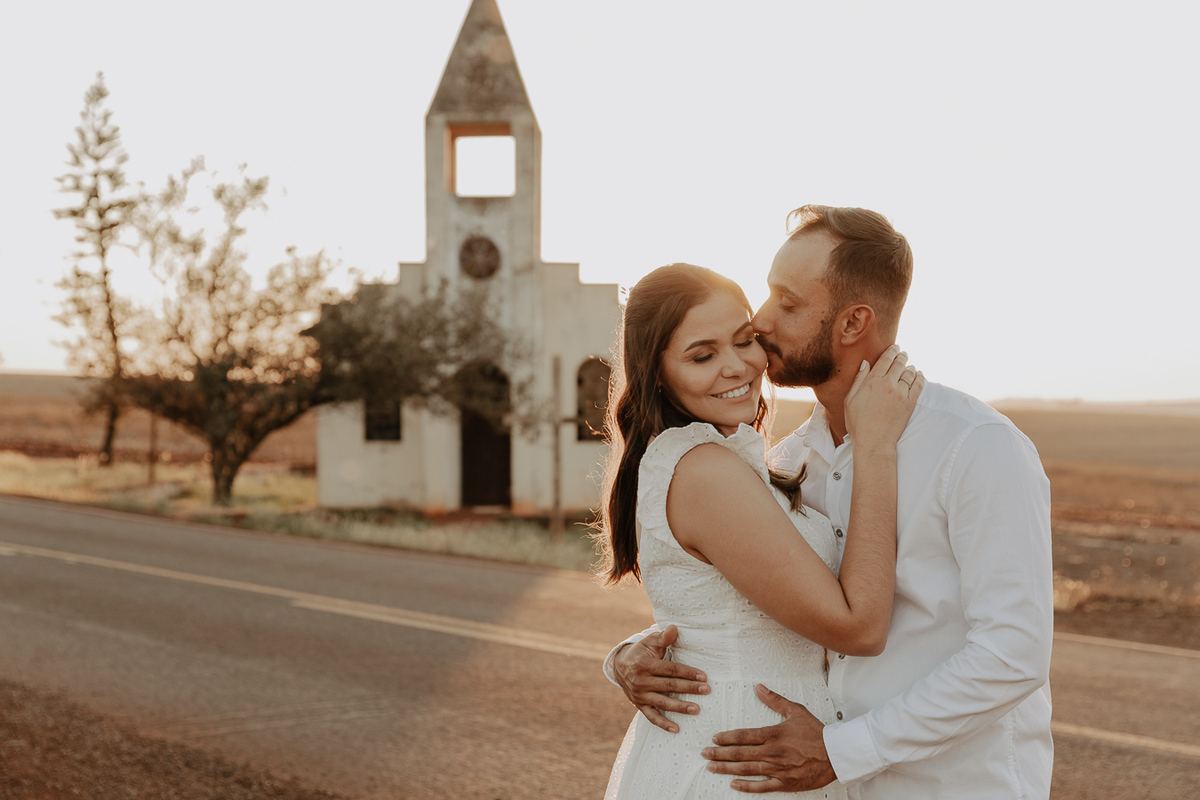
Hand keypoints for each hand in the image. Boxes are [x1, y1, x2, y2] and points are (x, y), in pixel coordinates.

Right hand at [612, 624, 709, 733]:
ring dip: (680, 707)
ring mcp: (640, 695)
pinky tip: (676, 729)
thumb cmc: (641, 652)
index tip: (704, 676)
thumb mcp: (649, 642)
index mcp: (645, 665)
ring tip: (696, 709)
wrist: (620, 665)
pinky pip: (651, 716)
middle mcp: (641, 681)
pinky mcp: (639, 705)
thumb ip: (663, 637)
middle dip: (689, 688)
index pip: (670, 669)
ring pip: (662, 702)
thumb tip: (674, 628)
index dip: (687, 672)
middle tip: (706, 690)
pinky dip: (663, 724)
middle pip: (669, 686)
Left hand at [702, 684, 835, 792]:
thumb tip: (759, 687)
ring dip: (727, 769)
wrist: (836, 754)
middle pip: (740, 753)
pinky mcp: (785, 783)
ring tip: (712, 767)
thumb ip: (775, 700)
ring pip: (747, 770)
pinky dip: (747, 787)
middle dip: (720, 754)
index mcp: (773, 734)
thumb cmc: (816, 733)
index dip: (726, 737)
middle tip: (704, 753)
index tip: (714, 738)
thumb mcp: (795, 711)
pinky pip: (762, 787)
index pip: (743, 736)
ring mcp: (777, 769)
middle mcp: (772, 753)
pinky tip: (734, 784)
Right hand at [844, 344, 923, 452]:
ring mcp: (901, 393)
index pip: (885, 359)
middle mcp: (888, 384)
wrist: (874, 442)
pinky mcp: (910, 403)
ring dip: (910, 367)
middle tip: (903, 354)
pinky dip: (920, 377)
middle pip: (899, 363)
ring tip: (909, 366)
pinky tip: (918, 375)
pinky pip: (919, 384)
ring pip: (910, 372)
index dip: (891, 351)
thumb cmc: (858, 423)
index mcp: (872, 382)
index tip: (895, 347)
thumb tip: (866, 363)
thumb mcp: (850, 400)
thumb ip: (858, 380)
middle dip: (902, 356)